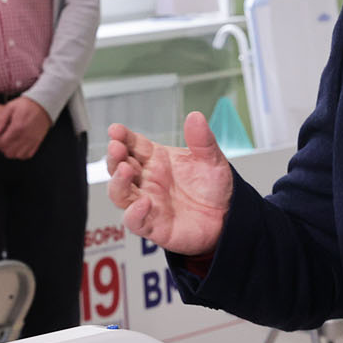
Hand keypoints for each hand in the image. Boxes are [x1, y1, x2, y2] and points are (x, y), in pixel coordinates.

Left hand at [0, 97, 50, 159]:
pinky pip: (27, 155)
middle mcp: (25, 136)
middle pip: (8, 151)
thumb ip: (1, 120)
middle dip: (2, 147)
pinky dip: (20, 154)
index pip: (2, 143)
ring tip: (9, 144)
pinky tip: (18, 147)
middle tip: (1, 141)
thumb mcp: (10, 107)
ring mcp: (32, 141)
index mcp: (17, 127)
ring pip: (17, 155)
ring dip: (11, 151)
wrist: (43, 105)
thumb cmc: (26, 105)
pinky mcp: (37, 143)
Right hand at [106, 112, 232, 256]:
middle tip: (116, 147)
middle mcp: (147, 180)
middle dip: (115, 156)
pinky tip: (142, 203)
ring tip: (125, 170)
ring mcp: (146, 202)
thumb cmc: (213, 187)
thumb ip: (202, 140)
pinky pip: (135, 221)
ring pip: (120, 193)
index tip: (116, 130)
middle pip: (120, 167)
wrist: (228, 216)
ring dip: (118, 181)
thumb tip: (195, 117)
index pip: (133, 145)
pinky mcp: (152, 225)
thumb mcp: (212, 159)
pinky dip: (134, 213)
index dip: (122, 137)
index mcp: (156, 160)